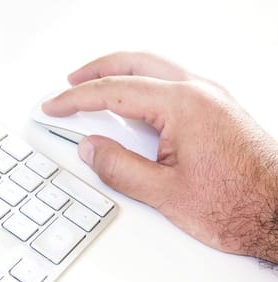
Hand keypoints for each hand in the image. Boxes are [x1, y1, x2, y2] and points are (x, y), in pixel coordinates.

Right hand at [42, 51, 277, 262]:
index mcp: (184, 105)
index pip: (115, 91)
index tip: (55, 106)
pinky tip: (132, 103)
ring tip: (95, 88)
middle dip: (97, 69)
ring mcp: (211, 97)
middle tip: (70, 82)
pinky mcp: (217, 109)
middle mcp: (200, 91)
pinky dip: (142, 86)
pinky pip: (170, 84)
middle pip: (135, 63)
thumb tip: (91, 148)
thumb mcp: (167, 194)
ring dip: (120, 74)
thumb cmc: (240, 204)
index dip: (77, 99)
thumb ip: (120, 168)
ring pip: (154, 69)